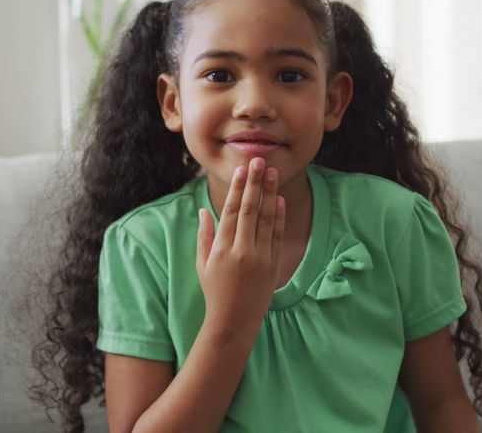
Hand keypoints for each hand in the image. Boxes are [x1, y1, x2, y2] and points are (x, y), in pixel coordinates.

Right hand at [196, 157, 285, 336]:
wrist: (234, 320)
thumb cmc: (214, 291)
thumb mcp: (202, 264)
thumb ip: (204, 236)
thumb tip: (204, 211)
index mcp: (221, 249)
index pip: (231, 211)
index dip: (237, 188)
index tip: (242, 170)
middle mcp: (241, 250)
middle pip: (250, 209)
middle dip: (255, 183)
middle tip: (259, 161)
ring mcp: (259, 257)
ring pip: (266, 219)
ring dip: (269, 193)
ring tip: (272, 173)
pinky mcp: (273, 264)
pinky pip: (277, 235)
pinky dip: (279, 216)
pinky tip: (279, 199)